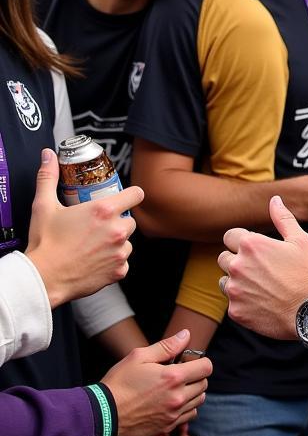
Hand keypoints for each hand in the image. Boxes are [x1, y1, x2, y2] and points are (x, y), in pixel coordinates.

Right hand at [26, 148, 144, 308]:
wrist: (43, 278)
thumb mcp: (44, 206)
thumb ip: (48, 177)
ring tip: (92, 245)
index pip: (137, 194)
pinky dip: (112, 261)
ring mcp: (120, 251)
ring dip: (116, 242)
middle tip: (96, 227)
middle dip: (117, 222)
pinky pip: (123, 261)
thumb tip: (48, 156)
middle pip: (130, 220)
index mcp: (104, 210)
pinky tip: (94, 260)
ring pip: (127, 241)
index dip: (130, 195)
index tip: (124, 199)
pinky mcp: (120, 270)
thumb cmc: (45, 244)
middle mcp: (117, 230)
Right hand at [102, 330, 211, 435]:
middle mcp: (178, 397)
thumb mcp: (139, 357)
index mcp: (173, 377)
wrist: (102, 414)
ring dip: (193, 392)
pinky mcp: (167, 427)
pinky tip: (172, 402)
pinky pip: (189, 416)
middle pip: (204, 384)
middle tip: (179, 374)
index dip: (200, 362)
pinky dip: (186, 408)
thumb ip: (167, 346)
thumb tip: (186, 335)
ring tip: (176, 388)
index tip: (187, 362)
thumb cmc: (119, 383)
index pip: (206, 367)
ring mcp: (173, 414)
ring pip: (199, 400)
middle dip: (196, 376)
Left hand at [220, 196, 307, 339]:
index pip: (230, 236)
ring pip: (225, 281)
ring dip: (238, 281)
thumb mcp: (301, 240)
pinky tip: (262, 301)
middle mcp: (237, 266)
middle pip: (223, 258)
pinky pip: (232, 302)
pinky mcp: (236, 311)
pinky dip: (243, 301)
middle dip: (238, 261)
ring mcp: (235, 290)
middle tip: (261, 269)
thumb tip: (275, 200)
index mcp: (251, 245)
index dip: (242, 241)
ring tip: (262, 286)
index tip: (255, 250)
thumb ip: (283, 218)